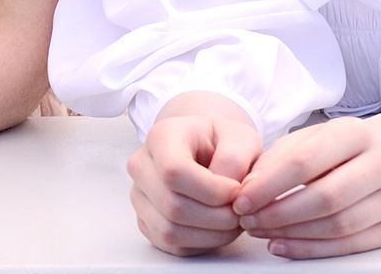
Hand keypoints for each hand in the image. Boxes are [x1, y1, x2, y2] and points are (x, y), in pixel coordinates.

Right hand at [126, 101, 260, 254]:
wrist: (207, 149)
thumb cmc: (221, 142)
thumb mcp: (239, 137)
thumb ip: (235, 159)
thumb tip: (230, 195)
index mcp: (161, 137)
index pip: (174, 171)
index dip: (211, 190)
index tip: (237, 191)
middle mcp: (141, 165)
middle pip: (173, 205)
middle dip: (217, 216)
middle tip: (241, 210)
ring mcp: (140, 195)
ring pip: (170, 230)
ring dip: (212, 234)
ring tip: (233, 219)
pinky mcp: (146, 221)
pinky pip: (171, 244)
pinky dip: (202, 243)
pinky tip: (218, 227)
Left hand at [233, 117, 380, 258]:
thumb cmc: (340, 148)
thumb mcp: (309, 139)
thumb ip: (277, 160)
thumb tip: (249, 189)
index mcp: (356, 133)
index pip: (305, 162)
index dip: (268, 185)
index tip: (241, 199)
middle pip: (325, 198)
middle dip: (279, 214)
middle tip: (248, 220)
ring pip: (339, 225)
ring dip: (293, 234)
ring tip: (261, 232)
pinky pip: (351, 245)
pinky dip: (313, 249)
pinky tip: (284, 245)